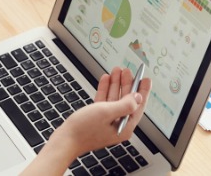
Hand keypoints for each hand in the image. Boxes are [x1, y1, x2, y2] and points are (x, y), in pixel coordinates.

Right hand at [27, 68, 150, 172]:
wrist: (64, 140)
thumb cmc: (83, 130)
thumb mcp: (107, 112)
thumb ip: (124, 104)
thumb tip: (138, 97)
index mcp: (124, 127)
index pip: (138, 106)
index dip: (143, 91)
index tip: (146, 79)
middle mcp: (117, 125)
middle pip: (126, 100)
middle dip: (127, 84)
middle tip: (128, 71)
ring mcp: (107, 122)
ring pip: (115, 99)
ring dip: (116, 84)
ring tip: (116, 71)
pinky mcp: (97, 119)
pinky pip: (104, 102)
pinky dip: (105, 90)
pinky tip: (105, 79)